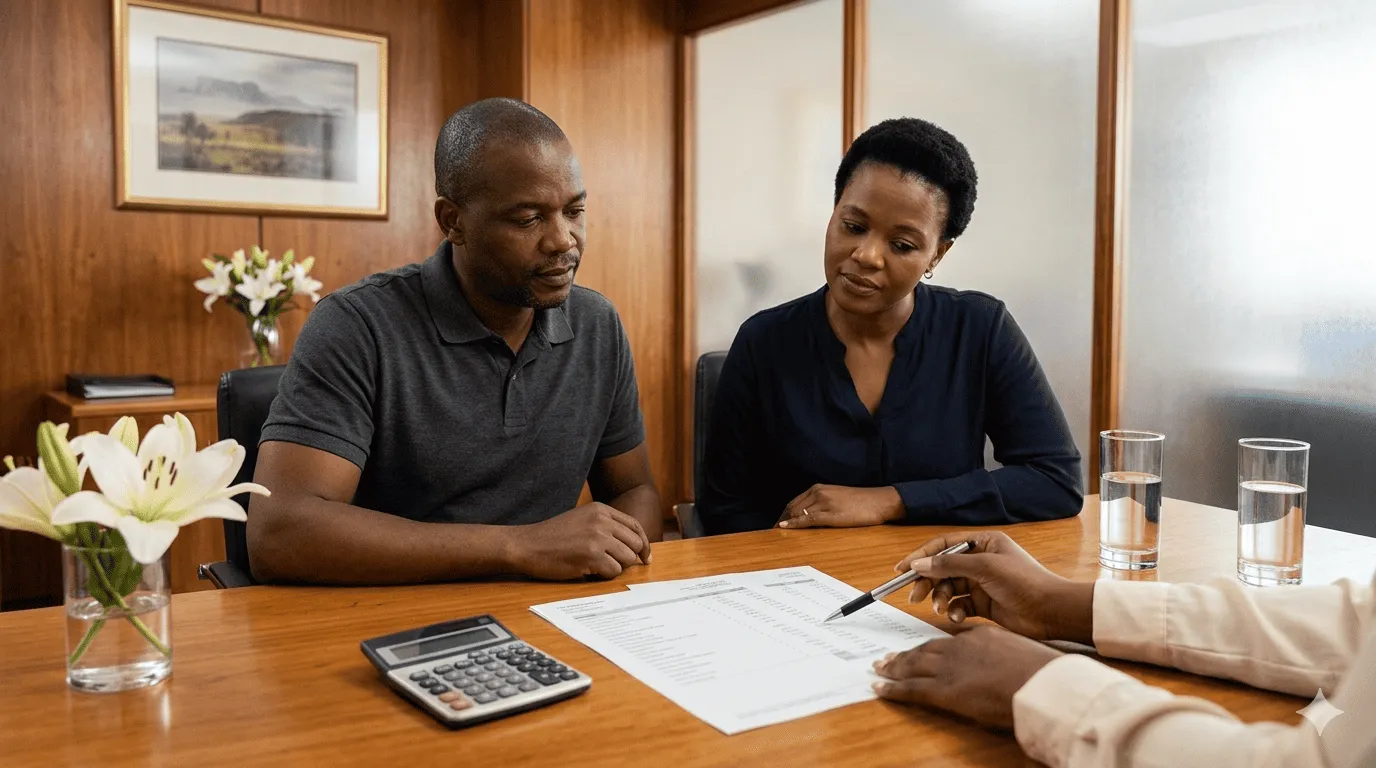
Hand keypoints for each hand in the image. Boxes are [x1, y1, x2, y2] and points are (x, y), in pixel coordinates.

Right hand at [511, 503, 651, 579]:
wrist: (527, 545)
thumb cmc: (552, 536)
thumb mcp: (581, 520)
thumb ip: (605, 527)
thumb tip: (632, 546)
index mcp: (600, 510)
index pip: (634, 526)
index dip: (643, 543)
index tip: (645, 556)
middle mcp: (602, 521)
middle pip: (635, 543)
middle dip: (631, 558)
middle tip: (618, 566)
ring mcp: (598, 538)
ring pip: (627, 559)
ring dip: (616, 567)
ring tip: (597, 566)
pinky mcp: (592, 556)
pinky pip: (613, 571)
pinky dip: (605, 575)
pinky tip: (589, 571)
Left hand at [777, 485, 903, 528]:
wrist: (880, 501)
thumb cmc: (861, 502)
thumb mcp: (837, 498)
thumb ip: (821, 503)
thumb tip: (808, 516)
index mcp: (819, 488)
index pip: (793, 502)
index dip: (783, 515)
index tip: (776, 525)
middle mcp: (818, 493)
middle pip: (792, 508)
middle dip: (781, 520)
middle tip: (772, 533)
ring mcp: (824, 503)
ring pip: (797, 513)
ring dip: (785, 523)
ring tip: (776, 535)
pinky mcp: (831, 514)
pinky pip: (808, 519)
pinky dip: (795, 524)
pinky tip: (786, 528)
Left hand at [872, 626, 1062, 729]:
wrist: (1043, 684)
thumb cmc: (1041, 673)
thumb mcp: (1020, 652)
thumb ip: (1003, 653)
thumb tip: (1000, 662)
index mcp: (979, 636)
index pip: (947, 639)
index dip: (931, 645)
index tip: (922, 648)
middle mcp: (960, 648)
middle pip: (925, 649)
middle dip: (905, 654)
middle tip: (888, 656)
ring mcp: (950, 668)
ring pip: (914, 665)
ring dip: (894, 667)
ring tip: (880, 668)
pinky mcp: (945, 690)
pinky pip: (911, 688)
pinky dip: (892, 688)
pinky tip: (879, 688)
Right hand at [895, 531, 1094, 643]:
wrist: (1051, 611)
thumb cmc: (1025, 582)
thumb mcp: (985, 568)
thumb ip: (949, 565)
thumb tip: (918, 565)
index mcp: (983, 543)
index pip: (944, 545)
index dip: (921, 556)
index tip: (901, 569)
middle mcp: (981, 561)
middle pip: (943, 568)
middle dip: (928, 582)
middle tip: (914, 595)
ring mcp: (982, 583)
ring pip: (949, 588)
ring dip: (941, 598)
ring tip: (941, 608)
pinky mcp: (985, 603)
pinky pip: (960, 604)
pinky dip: (955, 610)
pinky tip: (957, 616)